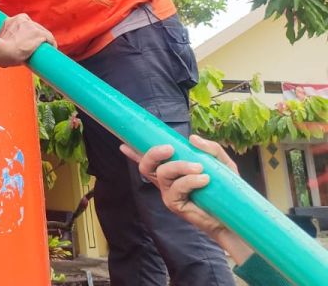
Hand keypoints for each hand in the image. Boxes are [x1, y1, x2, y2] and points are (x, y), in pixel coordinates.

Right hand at [0, 13, 53, 65]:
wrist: (0, 51)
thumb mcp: (1, 39)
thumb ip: (7, 38)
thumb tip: (10, 49)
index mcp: (11, 20)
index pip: (24, 24)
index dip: (27, 32)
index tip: (27, 39)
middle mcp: (22, 20)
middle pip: (34, 27)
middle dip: (36, 36)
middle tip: (35, 46)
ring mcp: (31, 26)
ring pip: (42, 31)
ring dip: (44, 40)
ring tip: (44, 48)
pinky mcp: (39, 34)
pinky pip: (49, 38)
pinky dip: (52, 43)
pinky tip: (52, 48)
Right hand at [121, 135, 252, 263]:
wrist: (232, 217)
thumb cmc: (225, 191)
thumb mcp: (221, 164)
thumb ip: (210, 150)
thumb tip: (192, 139)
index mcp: (172, 172)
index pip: (149, 161)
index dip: (134, 153)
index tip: (123, 144)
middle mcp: (165, 182)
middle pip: (146, 166)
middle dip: (153, 153)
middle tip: (169, 148)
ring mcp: (168, 193)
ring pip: (162, 173)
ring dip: (180, 166)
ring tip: (200, 168)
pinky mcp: (174, 204)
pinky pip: (177, 187)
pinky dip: (190, 180)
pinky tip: (204, 179)